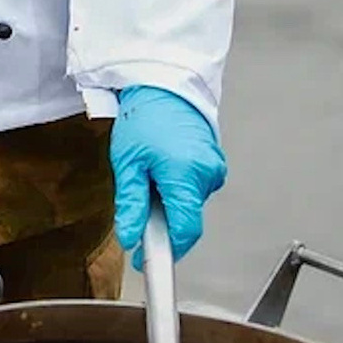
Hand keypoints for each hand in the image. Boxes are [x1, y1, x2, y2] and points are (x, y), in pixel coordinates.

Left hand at [110, 87, 226, 268]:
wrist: (162, 83)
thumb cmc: (145, 115)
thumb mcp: (128, 162)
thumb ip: (131, 204)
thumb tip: (131, 237)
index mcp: (186, 176)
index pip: (185, 231)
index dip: (166, 251)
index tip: (147, 260)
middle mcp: (207, 174)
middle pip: (188, 218)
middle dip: (164, 219)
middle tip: (140, 200)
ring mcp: (214, 166)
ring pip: (191, 202)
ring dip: (171, 200)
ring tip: (151, 171)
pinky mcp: (215, 161)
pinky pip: (197, 186)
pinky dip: (180, 186)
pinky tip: (165, 165)